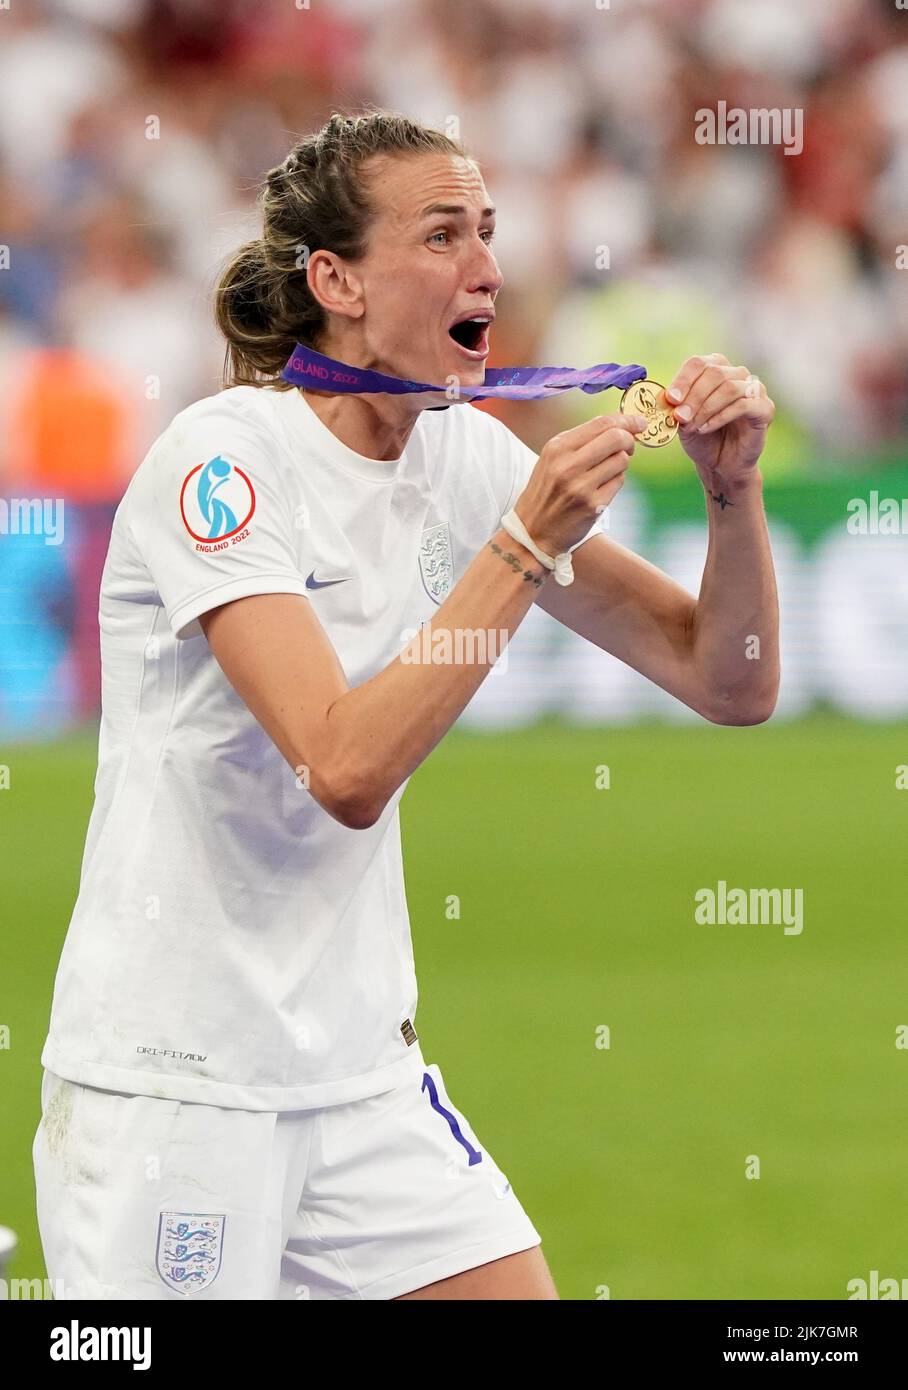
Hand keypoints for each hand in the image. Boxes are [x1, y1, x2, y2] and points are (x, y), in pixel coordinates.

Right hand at [517, 412, 647, 554]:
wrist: (533, 530)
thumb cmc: (546, 491)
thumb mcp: (552, 458)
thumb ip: (581, 440)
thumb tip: (618, 425)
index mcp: (557, 448)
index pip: (601, 424)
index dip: (626, 420)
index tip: (639, 423)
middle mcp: (568, 465)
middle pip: (616, 438)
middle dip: (629, 440)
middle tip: (628, 446)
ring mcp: (581, 486)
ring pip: (621, 460)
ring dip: (621, 463)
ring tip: (606, 470)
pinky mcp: (593, 505)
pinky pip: (619, 482)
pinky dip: (616, 480)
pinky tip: (602, 486)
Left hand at [667, 354, 774, 498]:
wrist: (721, 464)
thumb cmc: (702, 438)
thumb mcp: (682, 421)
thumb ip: (677, 407)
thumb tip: (670, 398)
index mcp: (715, 369)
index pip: (698, 363)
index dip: (683, 380)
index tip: (671, 399)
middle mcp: (737, 374)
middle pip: (714, 373)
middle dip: (693, 397)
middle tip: (680, 417)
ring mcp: (754, 390)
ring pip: (729, 388)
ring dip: (706, 408)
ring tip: (692, 426)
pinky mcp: (765, 408)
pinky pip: (743, 405)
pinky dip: (720, 417)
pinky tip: (706, 428)